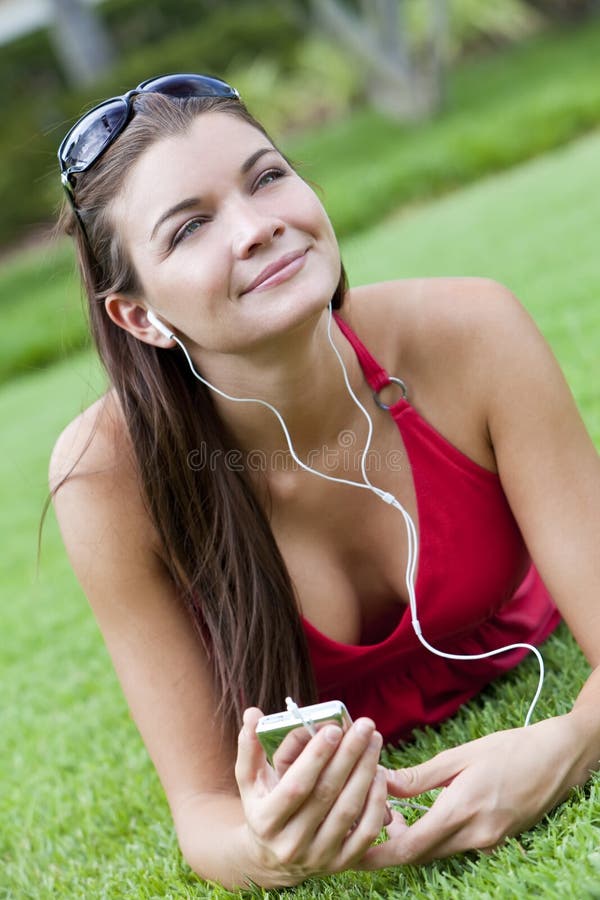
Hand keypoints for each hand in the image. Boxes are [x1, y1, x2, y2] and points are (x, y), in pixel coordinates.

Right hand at [234, 707, 391, 886]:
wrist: (272, 859)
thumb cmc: (262, 806)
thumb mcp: (249, 781)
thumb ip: (249, 746)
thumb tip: (252, 713)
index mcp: (265, 821)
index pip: (296, 786)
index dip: (316, 757)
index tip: (334, 728)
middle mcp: (291, 844)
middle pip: (326, 795)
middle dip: (349, 755)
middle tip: (364, 726)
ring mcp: (318, 857)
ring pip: (349, 811)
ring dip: (365, 772)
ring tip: (374, 742)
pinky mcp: (341, 864)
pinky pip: (365, 833)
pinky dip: (375, 803)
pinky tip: (379, 774)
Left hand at [363, 715, 583, 868]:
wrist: (558, 758)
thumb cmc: (510, 748)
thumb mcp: (461, 755)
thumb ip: (421, 776)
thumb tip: (383, 783)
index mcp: (462, 810)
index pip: (411, 847)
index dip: (379, 854)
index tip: (355, 852)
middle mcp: (476, 835)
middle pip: (421, 854)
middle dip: (391, 843)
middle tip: (369, 820)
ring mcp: (488, 842)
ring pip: (438, 851)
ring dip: (413, 839)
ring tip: (394, 814)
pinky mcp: (496, 839)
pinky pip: (456, 845)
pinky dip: (435, 836)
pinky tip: (425, 814)